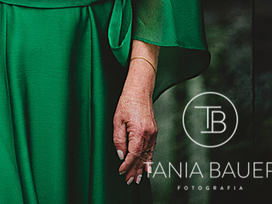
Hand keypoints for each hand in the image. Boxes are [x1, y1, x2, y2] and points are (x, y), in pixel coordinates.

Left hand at [113, 62, 156, 184]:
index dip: (127, 165)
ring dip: (143, 168)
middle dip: (135, 171)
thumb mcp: (117, 120)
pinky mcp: (154, 132)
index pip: (133, 155)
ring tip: (138, 178)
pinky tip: (147, 166)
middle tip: (130, 181)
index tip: (121, 172)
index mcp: (139, 133)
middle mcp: (149, 135)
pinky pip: (152, 150)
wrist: (139, 90)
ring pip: (148, 155)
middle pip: (142, 158)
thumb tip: (121, 154)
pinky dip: (149, 160)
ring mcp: (153, 134)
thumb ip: (119, 140)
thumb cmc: (127, 102)